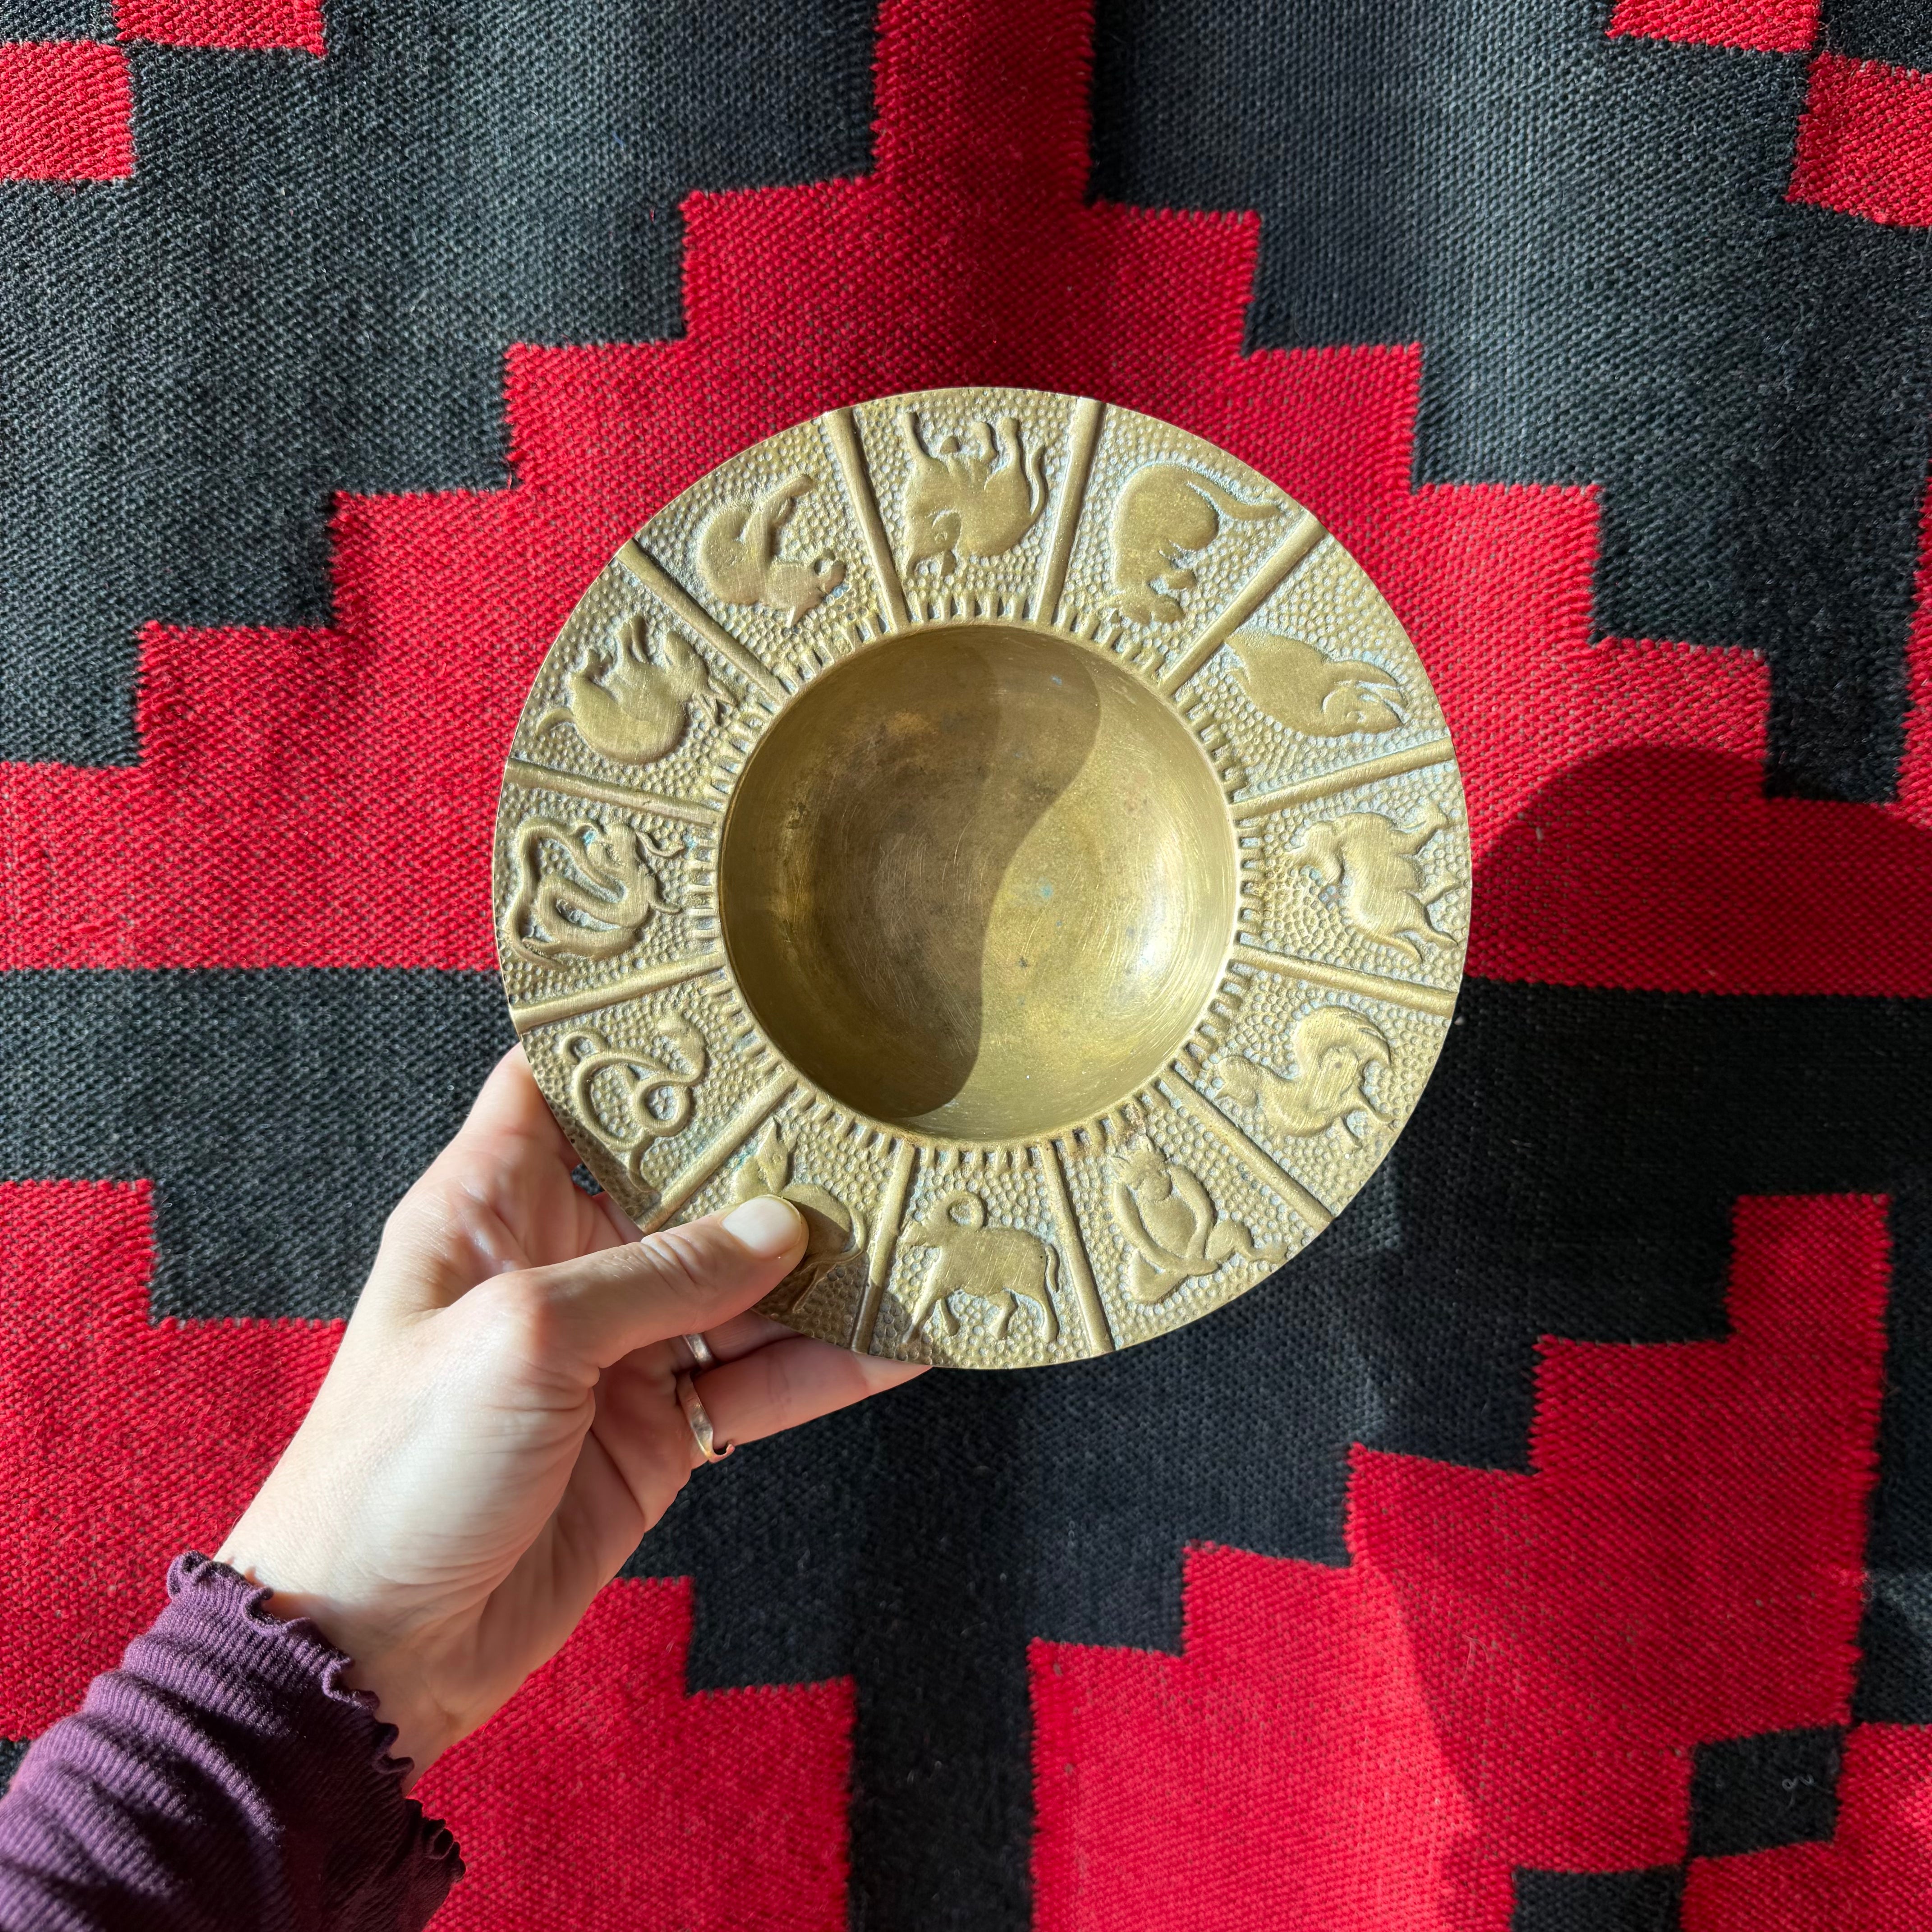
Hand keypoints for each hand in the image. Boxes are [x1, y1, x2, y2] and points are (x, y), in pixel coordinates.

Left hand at [218, 1045, 922, 1780]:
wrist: (371, 1651)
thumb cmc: (400, 1469)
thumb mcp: (525, 1338)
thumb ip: (661, 1275)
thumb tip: (785, 1228)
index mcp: (493, 1203)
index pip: (561, 1079)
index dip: (635, 1035)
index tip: (733, 999)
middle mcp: (561, 1261)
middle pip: (686, 1182)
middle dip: (774, 1155)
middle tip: (875, 1110)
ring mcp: (618, 1350)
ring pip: (744, 1287)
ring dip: (828, 1266)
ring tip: (924, 1224)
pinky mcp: (660, 1431)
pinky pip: (761, 1382)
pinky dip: (833, 1365)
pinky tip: (907, 1338)